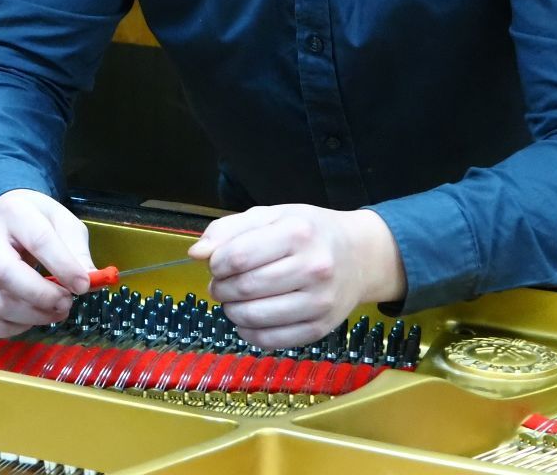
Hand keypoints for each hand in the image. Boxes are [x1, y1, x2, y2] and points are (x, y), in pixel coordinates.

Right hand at [0, 188, 95, 337]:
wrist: (3, 218)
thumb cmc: (37, 220)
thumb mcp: (64, 223)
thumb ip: (77, 250)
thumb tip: (88, 281)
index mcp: (13, 212)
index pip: (38, 240)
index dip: (63, 267)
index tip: (83, 286)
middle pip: (5, 274)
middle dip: (42, 296)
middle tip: (67, 303)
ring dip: (33, 316)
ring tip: (56, 311)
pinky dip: (16, 328)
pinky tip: (33, 318)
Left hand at [189, 205, 404, 349]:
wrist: (360, 256)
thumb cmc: (309, 232)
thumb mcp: (271, 215)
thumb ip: (228, 229)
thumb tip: (196, 253)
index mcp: (298, 233)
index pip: (238, 256)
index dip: (216, 263)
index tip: (217, 263)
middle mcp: (314, 268)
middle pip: (244, 288)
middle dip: (220, 288)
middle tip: (220, 283)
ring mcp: (320, 302)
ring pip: (254, 317)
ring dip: (231, 311)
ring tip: (233, 299)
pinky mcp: (320, 329)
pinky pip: (271, 340)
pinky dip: (248, 332)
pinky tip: (247, 318)